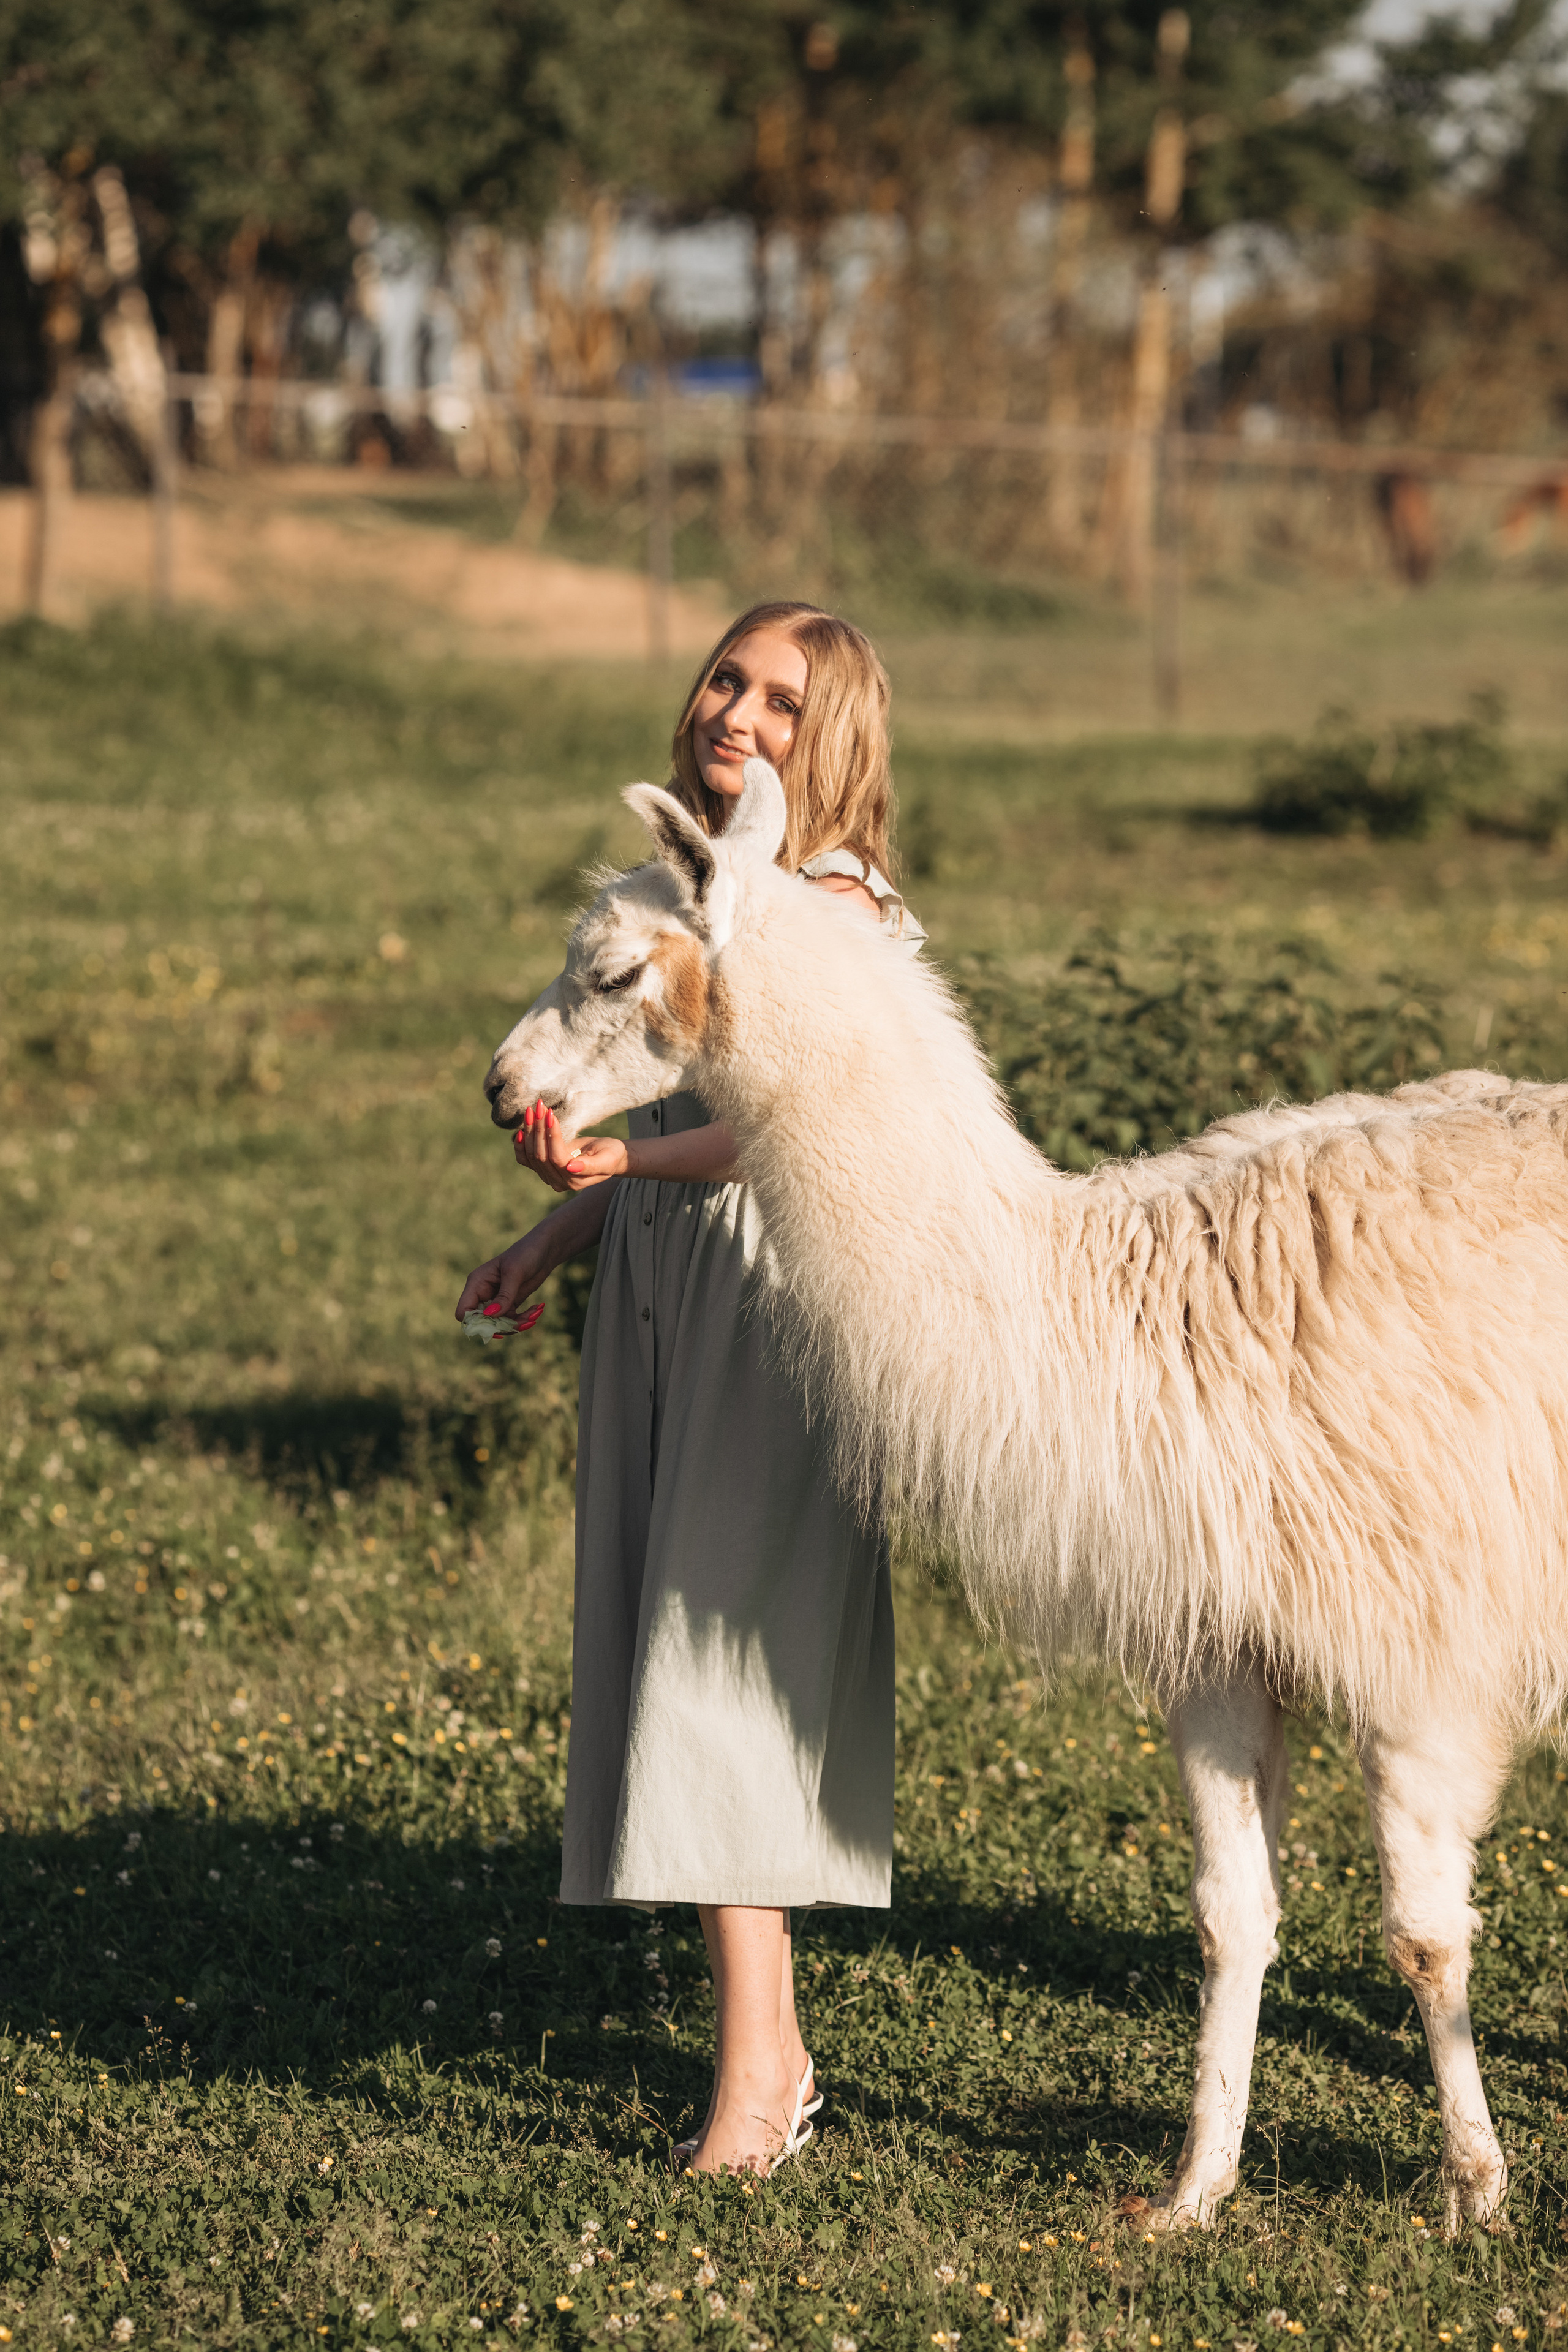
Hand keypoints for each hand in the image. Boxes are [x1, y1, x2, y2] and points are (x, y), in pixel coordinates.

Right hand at [455, 1227, 553, 1322]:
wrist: (544, 1249)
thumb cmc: (526, 1254)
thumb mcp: (514, 1273)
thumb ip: (504, 1296)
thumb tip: (490, 1316)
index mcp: (476, 1283)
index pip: (464, 1311)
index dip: (475, 1323)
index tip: (496, 1324)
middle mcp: (483, 1293)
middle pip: (482, 1322)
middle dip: (502, 1326)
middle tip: (524, 1322)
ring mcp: (496, 1300)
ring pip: (499, 1324)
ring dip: (517, 1324)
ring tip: (535, 1314)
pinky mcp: (509, 1303)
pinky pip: (511, 1320)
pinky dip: (524, 1319)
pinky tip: (538, 1308)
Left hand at [514, 1098, 628, 1192]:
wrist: (608, 1157)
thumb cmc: (611, 1155)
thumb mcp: (607, 1159)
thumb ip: (590, 1166)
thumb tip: (571, 1167)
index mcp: (575, 1181)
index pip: (556, 1157)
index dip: (552, 1135)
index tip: (552, 1113)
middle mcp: (559, 1182)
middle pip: (541, 1155)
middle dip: (539, 1128)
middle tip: (540, 1106)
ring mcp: (548, 1177)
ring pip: (531, 1155)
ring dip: (529, 1131)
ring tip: (532, 1110)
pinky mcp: (542, 1169)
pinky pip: (525, 1159)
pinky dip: (520, 1145)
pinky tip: (520, 1130)